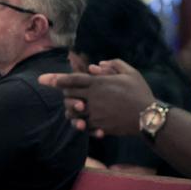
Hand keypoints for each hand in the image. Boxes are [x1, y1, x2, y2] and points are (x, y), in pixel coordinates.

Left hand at [39, 59, 154, 136]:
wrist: (148, 116)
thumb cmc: (140, 92)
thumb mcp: (130, 73)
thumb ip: (113, 64)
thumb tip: (96, 65)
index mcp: (98, 83)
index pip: (72, 80)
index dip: (56, 79)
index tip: (42, 79)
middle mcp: (93, 98)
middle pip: (69, 95)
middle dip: (65, 93)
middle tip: (66, 92)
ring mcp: (95, 113)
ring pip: (72, 112)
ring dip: (70, 109)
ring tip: (75, 108)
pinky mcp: (99, 125)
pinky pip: (83, 125)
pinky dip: (82, 123)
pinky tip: (85, 122)